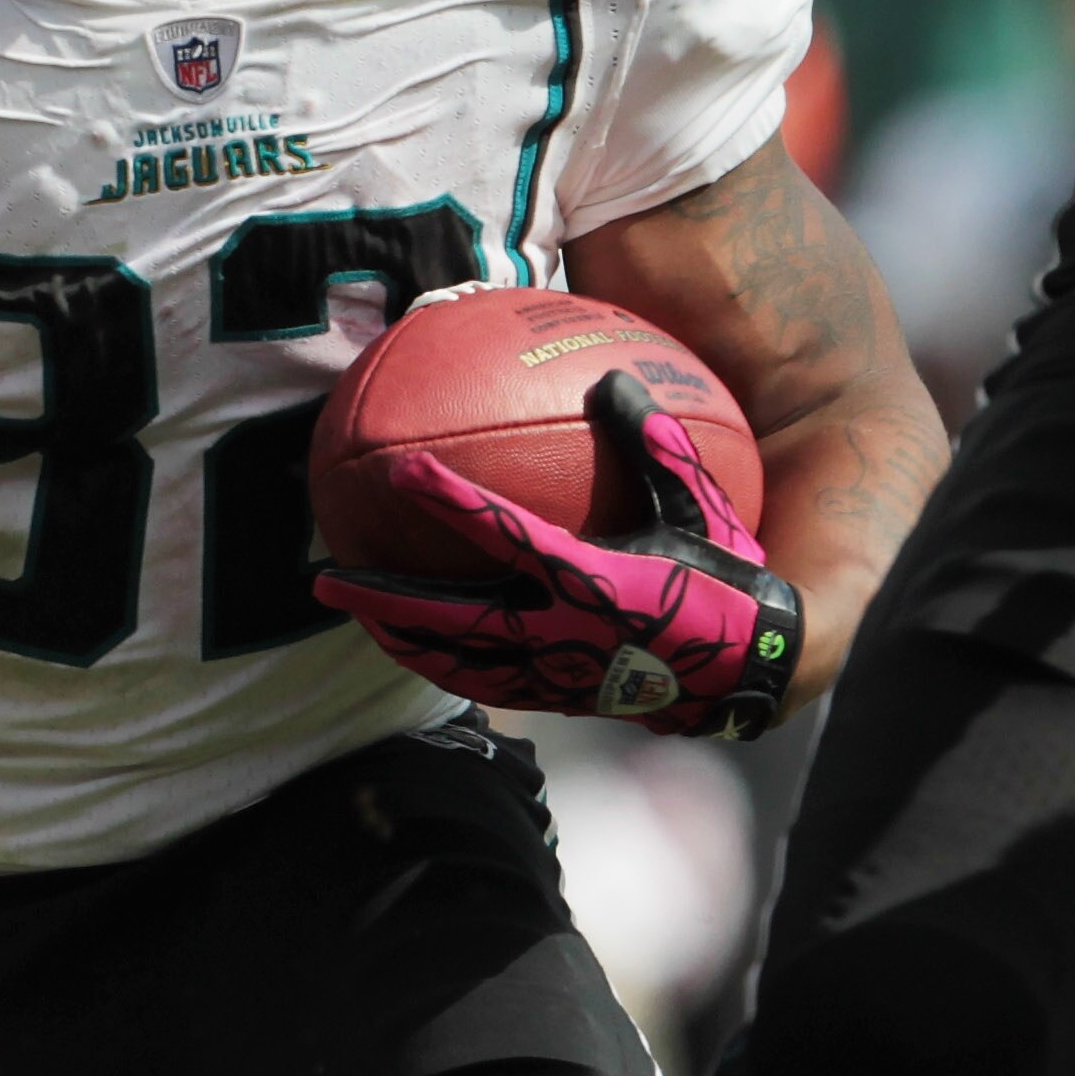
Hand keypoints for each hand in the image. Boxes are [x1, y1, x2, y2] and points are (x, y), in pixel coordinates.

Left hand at [315, 372, 804, 739]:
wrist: (749, 670)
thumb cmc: (725, 579)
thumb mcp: (700, 507)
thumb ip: (656, 444)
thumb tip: (612, 379)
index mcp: (596, 582)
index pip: (507, 535)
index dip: (451, 500)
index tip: (402, 468)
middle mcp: (565, 635)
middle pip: (454, 619)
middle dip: (386, 600)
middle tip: (325, 576)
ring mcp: (557, 674)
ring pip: (457, 662)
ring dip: (399, 637)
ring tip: (350, 611)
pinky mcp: (559, 696)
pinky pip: (485, 682)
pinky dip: (439, 662)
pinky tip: (410, 644)